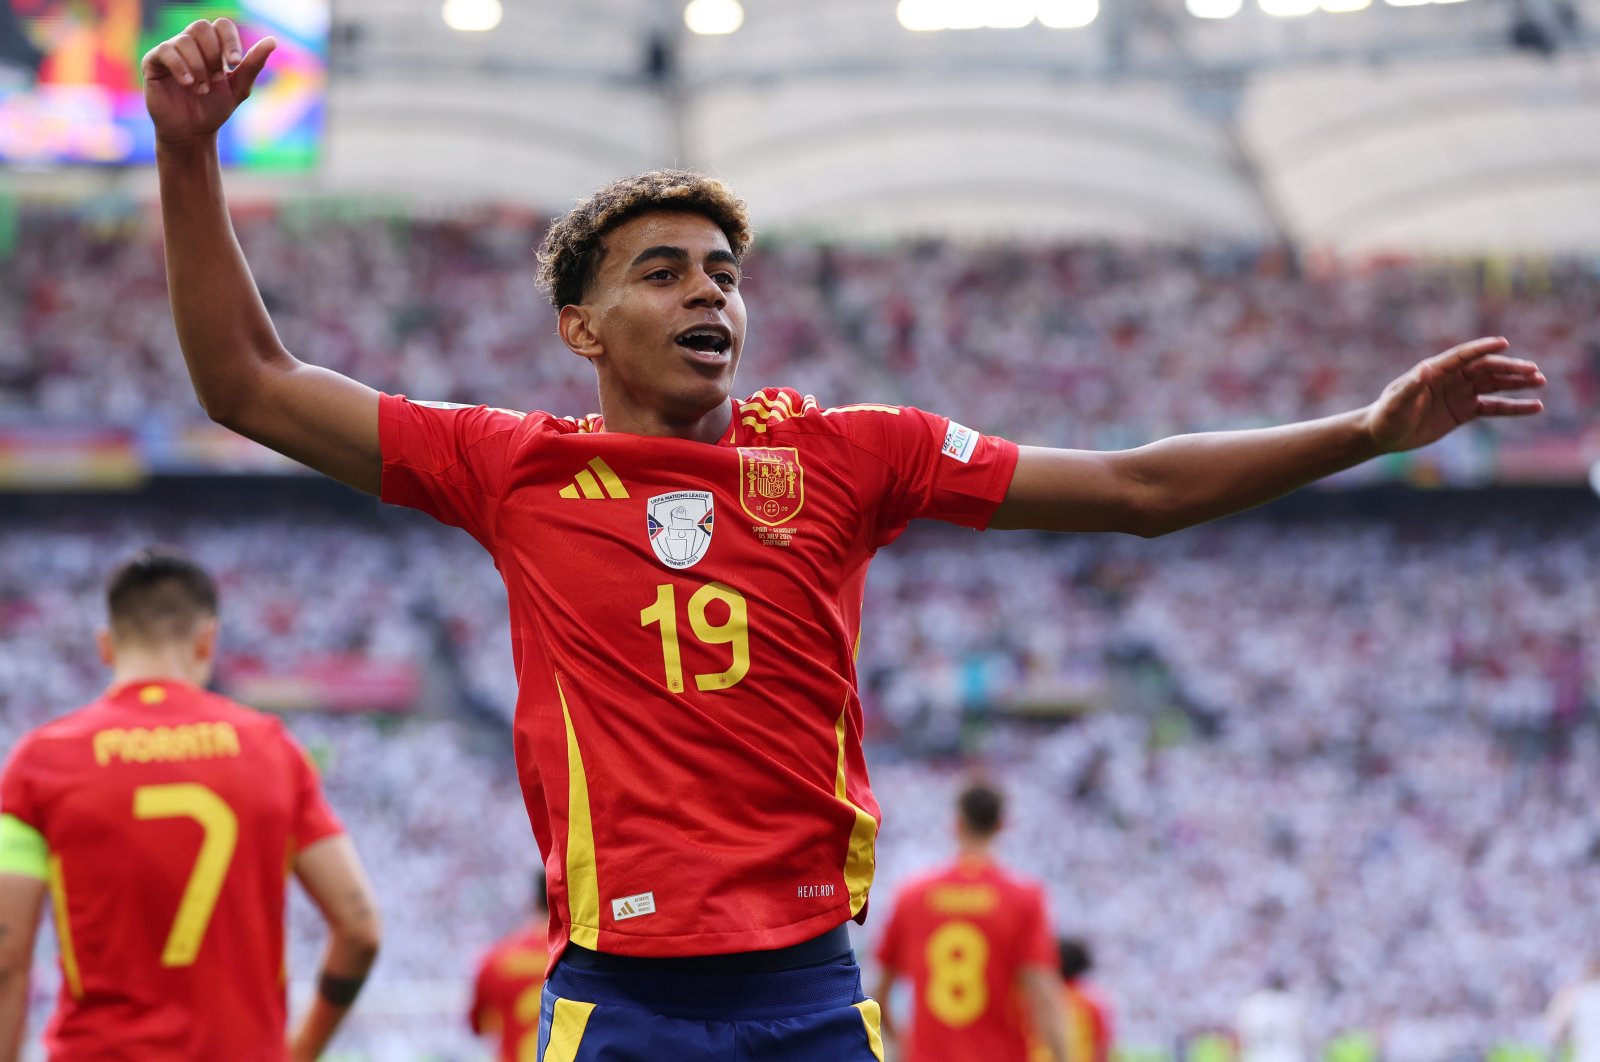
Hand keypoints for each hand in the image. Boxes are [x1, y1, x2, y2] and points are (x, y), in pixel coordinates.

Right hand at [141, 18, 275, 144]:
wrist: (192, 132)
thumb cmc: (214, 109)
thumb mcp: (239, 88)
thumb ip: (253, 64)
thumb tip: (272, 41)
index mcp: (212, 46)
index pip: (221, 25)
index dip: (229, 40)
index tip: (234, 63)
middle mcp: (190, 44)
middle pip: (201, 27)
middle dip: (213, 54)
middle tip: (216, 79)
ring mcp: (171, 51)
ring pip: (185, 41)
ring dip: (199, 67)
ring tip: (201, 89)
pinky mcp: (153, 62)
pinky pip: (166, 51)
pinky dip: (180, 67)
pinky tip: (188, 83)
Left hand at [1363, 336, 1545, 452]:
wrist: (1384, 434)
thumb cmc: (1387, 415)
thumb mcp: (1397, 402)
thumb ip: (1411, 386)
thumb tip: (1425, 369)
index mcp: (1435, 371)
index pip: (1464, 356)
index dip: (1483, 349)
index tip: (1503, 344)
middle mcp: (1451, 379)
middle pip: (1486, 369)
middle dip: (1510, 369)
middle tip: (1534, 371)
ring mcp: (1460, 394)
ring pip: (1494, 385)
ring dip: (1517, 383)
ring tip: (1540, 382)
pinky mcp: (1464, 412)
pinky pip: (1494, 408)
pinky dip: (1514, 407)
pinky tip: (1535, 407)